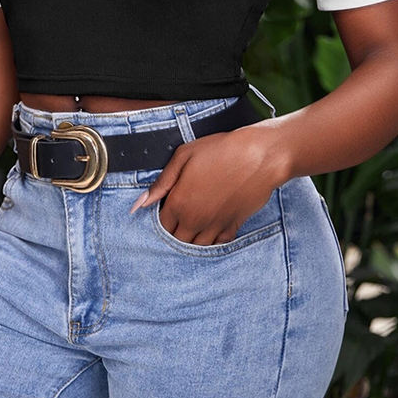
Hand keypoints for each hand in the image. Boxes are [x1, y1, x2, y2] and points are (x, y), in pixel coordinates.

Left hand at [129, 123, 287, 245]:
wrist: (259, 156)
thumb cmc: (221, 150)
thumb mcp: (184, 156)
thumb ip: (161, 182)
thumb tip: (139, 204)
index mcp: (179, 203)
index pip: (160, 224)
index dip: (160, 217)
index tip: (165, 207)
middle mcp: (195, 220)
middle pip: (175, 240)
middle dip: (173, 231)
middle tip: (178, 215)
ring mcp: (214, 226)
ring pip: (195, 247)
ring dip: (190, 239)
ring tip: (192, 223)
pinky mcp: (232, 227)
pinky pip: (217, 245)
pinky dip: (211, 241)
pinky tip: (210, 228)